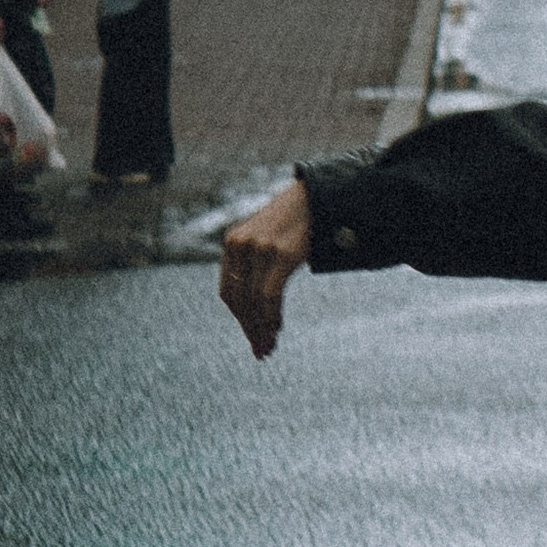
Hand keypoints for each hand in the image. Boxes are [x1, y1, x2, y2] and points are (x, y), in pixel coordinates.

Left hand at [219, 178, 313, 359]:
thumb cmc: (294, 222)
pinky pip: (270, 296)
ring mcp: (260, 250)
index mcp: (232, 244)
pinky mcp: (280, 254)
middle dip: (250, 330)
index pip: (228, 292)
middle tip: (261, 351)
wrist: (317, 196)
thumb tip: (255, 305)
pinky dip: (271, 317)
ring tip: (269, 346)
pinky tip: (277, 329)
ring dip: (261, 329)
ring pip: (254, 302)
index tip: (252, 336)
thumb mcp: (266, 240)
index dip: (239, 319)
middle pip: (239, 301)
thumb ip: (255, 264)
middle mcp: (241, 246)